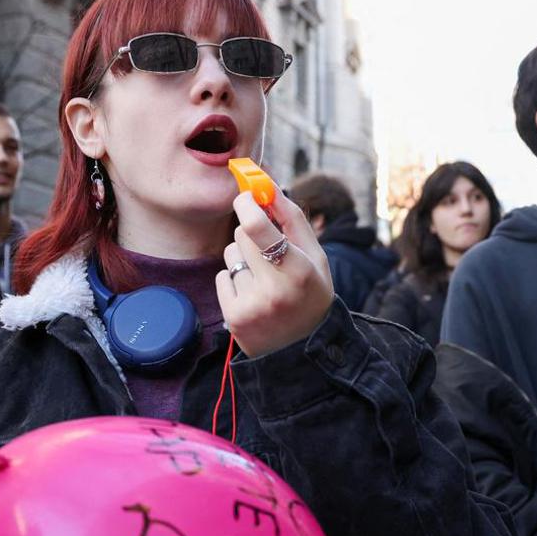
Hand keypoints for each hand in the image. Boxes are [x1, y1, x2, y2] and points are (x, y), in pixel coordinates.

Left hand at [216, 189, 334, 357]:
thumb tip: (266, 184)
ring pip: (230, 254)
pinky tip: (254, 297)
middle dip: (252, 234)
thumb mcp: (315, 256)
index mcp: (298, 271)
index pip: (258, 227)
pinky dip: (233, 280)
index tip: (247, 197)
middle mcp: (273, 290)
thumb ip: (292, 218)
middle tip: (270, 252)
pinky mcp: (233, 317)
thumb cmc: (311, 293)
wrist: (302, 350)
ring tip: (265, 281)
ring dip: (243, 259)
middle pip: (242, 234)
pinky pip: (221, 276)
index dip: (247, 205)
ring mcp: (250, 306)